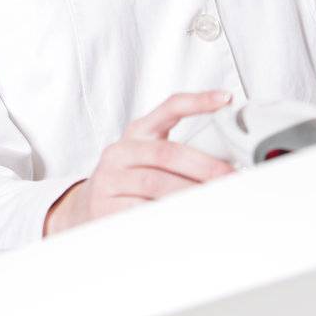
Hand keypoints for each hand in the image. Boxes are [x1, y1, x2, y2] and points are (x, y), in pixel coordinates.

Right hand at [43, 89, 235, 234]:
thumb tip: (226, 160)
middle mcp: (121, 151)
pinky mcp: (106, 208)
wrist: (85, 208)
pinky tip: (185, 217)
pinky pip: (142, 211)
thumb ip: (179, 153)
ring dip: (189, 193)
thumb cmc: (127, 181)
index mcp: (138, 132)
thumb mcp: (147, 157)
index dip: (197, 101)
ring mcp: (111, 179)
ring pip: (156, 184)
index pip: (169, 108)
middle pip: (167, 153)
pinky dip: (168, 215)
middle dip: (204, 166)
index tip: (225, 98)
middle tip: (230, 177)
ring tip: (214, 200)